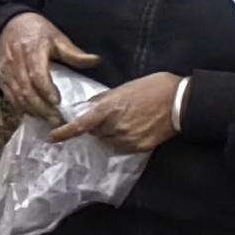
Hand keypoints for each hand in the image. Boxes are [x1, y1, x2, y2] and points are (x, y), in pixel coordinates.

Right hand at [0, 11, 99, 117]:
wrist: (8, 25)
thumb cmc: (37, 31)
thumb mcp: (57, 37)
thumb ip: (74, 53)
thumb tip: (96, 61)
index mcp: (32, 52)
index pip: (37, 75)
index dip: (46, 90)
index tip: (58, 102)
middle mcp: (16, 64)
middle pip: (27, 91)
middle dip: (41, 108)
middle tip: (57, 120)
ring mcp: (6, 73)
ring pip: (17, 97)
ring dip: (32, 111)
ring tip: (48, 120)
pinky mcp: (1, 79)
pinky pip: (10, 97)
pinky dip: (22, 108)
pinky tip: (35, 113)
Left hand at [48, 71, 181, 155]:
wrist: (182, 101)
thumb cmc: (155, 87)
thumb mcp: (126, 88)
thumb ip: (105, 99)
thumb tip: (90, 106)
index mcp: (109, 109)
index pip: (80, 125)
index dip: (64, 132)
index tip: (51, 137)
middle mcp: (115, 127)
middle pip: (94, 133)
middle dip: (97, 126)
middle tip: (111, 115)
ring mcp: (127, 139)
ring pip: (107, 141)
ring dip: (110, 134)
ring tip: (126, 120)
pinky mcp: (139, 147)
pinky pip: (122, 147)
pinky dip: (122, 140)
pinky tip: (134, 128)